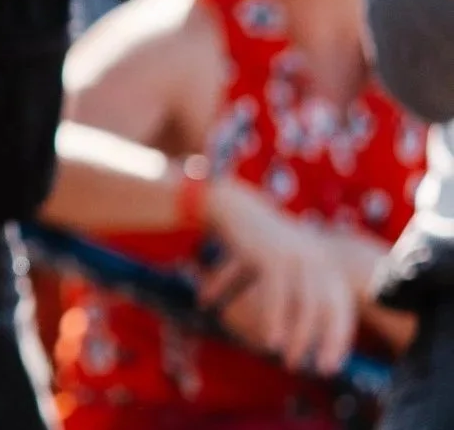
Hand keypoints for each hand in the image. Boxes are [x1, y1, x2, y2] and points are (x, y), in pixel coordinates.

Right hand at [199, 179, 361, 377]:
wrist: (230, 206)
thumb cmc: (258, 240)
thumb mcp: (287, 261)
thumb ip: (302, 288)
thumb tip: (309, 333)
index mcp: (324, 262)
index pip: (341, 309)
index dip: (337, 340)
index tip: (327, 366)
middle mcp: (315, 258)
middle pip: (324, 310)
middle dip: (317, 343)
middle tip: (304, 366)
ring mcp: (293, 255)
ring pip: (303, 306)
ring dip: (297, 337)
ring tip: (287, 359)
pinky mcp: (268, 255)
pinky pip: (276, 296)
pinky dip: (275, 320)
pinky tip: (271, 340)